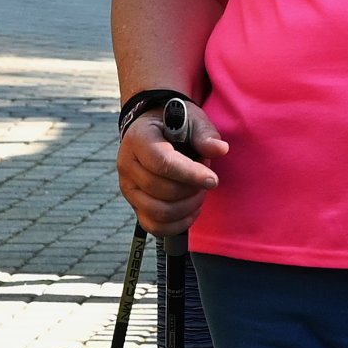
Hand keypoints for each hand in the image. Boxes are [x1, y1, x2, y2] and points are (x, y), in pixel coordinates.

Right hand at [116, 104, 226, 236]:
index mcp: (139, 139)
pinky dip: (178, 224)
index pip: (161, 163)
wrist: (154, 132)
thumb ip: (205, 134)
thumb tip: (220, 149)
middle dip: (192, 189)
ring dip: (187, 207)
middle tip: (206, 178)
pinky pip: (154, 226)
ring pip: (159, 212)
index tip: (213, 179)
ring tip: (199, 192)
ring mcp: (128, 188)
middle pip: (162, 190)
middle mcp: (127, 165)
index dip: (190, 174)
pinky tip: (191, 210)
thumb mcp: (191, 120)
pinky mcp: (134, 205)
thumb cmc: (174, 125)